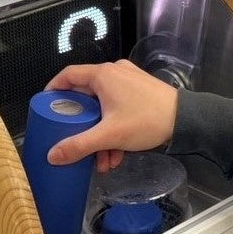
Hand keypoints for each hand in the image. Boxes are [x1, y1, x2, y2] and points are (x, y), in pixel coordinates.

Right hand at [44, 60, 178, 172]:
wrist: (186, 121)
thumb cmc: (148, 120)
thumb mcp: (109, 135)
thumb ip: (79, 145)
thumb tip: (53, 155)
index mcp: (103, 75)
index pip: (68, 75)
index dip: (54, 89)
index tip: (46, 104)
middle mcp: (114, 73)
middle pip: (86, 97)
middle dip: (82, 125)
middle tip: (75, 140)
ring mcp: (128, 82)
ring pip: (103, 108)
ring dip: (99, 134)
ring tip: (102, 159)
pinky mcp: (140, 93)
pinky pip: (117, 109)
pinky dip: (113, 129)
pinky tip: (116, 154)